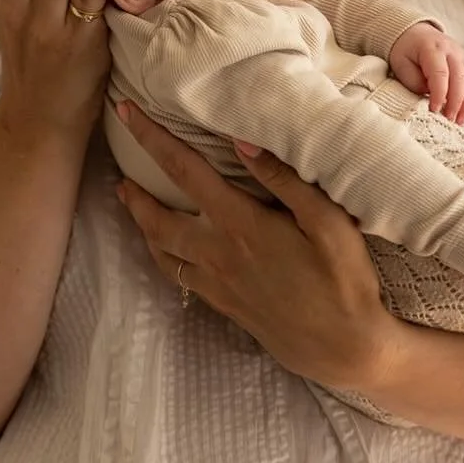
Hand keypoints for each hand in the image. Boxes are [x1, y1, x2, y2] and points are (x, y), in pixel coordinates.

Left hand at [113, 102, 394, 391]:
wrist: (344, 348)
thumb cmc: (344, 281)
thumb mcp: (328, 223)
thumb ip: (285, 180)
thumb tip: (242, 141)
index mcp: (240, 225)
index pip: (183, 172)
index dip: (152, 139)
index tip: (127, 114)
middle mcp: (218, 254)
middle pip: (157, 218)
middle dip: (133, 192)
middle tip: (118, 170)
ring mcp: (218, 283)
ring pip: (161, 251)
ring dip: (141, 224)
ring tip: (131, 205)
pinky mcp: (224, 305)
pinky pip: (178, 276)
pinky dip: (162, 255)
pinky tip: (165, 249)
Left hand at [387, 23, 463, 122]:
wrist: (415, 34)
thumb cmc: (405, 51)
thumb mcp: (401, 65)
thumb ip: (415, 82)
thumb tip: (431, 98)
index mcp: (432, 48)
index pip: (440, 73)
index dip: (438, 94)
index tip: (434, 110)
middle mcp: (451, 50)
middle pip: (459, 78)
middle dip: (455, 102)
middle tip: (448, 120)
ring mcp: (462, 55)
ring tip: (458, 121)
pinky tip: (463, 111)